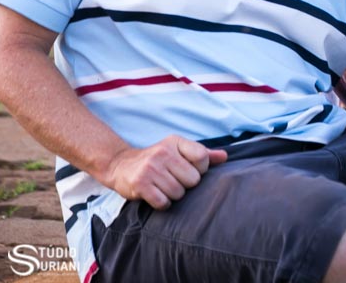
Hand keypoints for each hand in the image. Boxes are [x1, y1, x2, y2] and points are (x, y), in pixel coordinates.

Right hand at [100, 135, 226, 209]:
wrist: (121, 165)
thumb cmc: (157, 160)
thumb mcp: (178, 151)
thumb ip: (202, 154)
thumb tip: (225, 157)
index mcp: (175, 142)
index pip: (202, 157)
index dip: (201, 169)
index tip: (191, 171)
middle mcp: (163, 153)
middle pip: (193, 179)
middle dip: (186, 185)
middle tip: (174, 181)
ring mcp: (150, 168)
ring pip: (178, 193)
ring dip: (174, 195)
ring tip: (164, 187)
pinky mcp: (139, 184)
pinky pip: (163, 202)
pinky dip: (163, 203)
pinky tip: (157, 196)